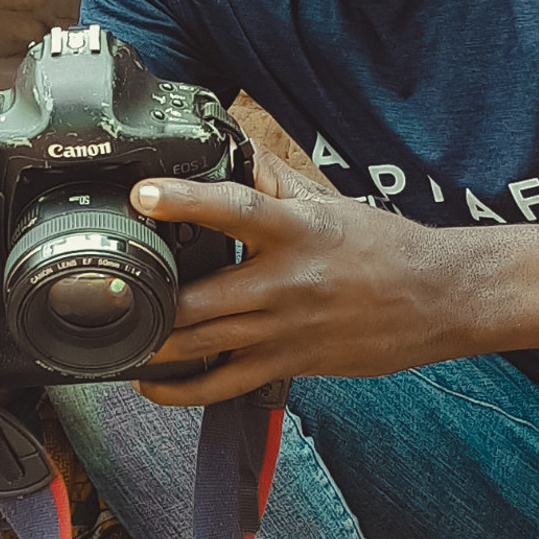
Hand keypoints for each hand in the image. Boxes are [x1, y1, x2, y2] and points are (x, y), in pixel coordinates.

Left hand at [128, 145, 484, 407]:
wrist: (439, 299)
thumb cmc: (382, 246)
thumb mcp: (328, 202)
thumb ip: (272, 179)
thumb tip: (229, 148)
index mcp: (296, 231)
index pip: (236, 209)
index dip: (187, 201)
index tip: (144, 194)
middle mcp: (286, 282)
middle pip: (200, 298)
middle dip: (148, 301)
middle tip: (99, 291)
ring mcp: (285, 330)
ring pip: (202, 344)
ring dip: (152, 345)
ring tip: (110, 336)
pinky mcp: (289, 364)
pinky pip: (224, 386)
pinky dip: (181, 390)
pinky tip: (150, 383)